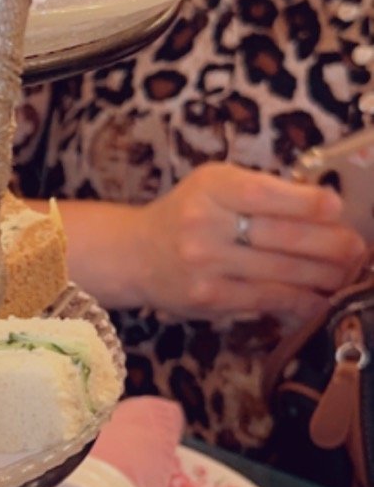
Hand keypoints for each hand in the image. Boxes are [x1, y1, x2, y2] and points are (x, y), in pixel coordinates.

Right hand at [138, 162, 366, 323]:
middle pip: (282, 236)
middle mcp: (205, 224)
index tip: (337, 209)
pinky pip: (267, 300)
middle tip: (357, 247)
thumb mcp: (216, 185)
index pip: (267, 194)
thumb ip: (261, 191)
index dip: (309, 203)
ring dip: (324, 275)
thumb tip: (324, 208)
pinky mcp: (209, 298)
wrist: (135, 254)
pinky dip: (300, 301)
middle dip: (330, 244)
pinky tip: (321, 299)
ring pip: (281, 272)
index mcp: (212, 187)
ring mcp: (206, 264)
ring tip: (348, 273)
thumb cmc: (188, 214)